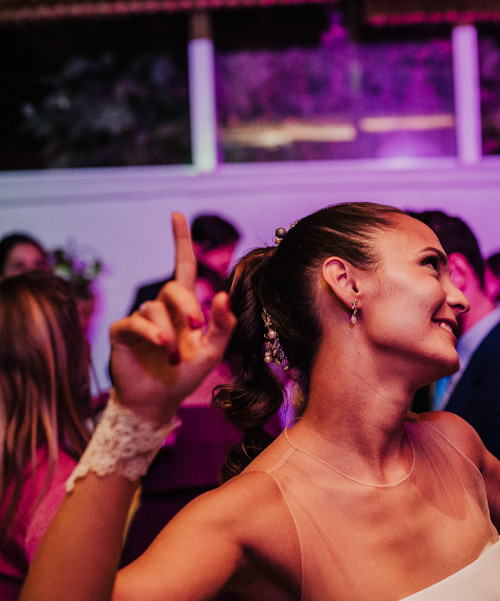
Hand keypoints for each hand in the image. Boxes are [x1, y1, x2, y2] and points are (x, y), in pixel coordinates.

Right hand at [109, 213, 235, 423]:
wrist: (159, 401)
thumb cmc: (187, 375)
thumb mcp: (213, 351)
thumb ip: (222, 324)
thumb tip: (221, 294)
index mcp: (185, 307)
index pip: (183, 266)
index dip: (180, 241)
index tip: (176, 215)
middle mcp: (162, 308)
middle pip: (173, 287)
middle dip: (188, 305)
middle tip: (197, 327)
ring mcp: (140, 318)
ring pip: (155, 308)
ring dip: (169, 333)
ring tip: (174, 358)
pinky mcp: (122, 332)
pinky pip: (135, 322)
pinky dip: (152, 334)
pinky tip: (161, 348)